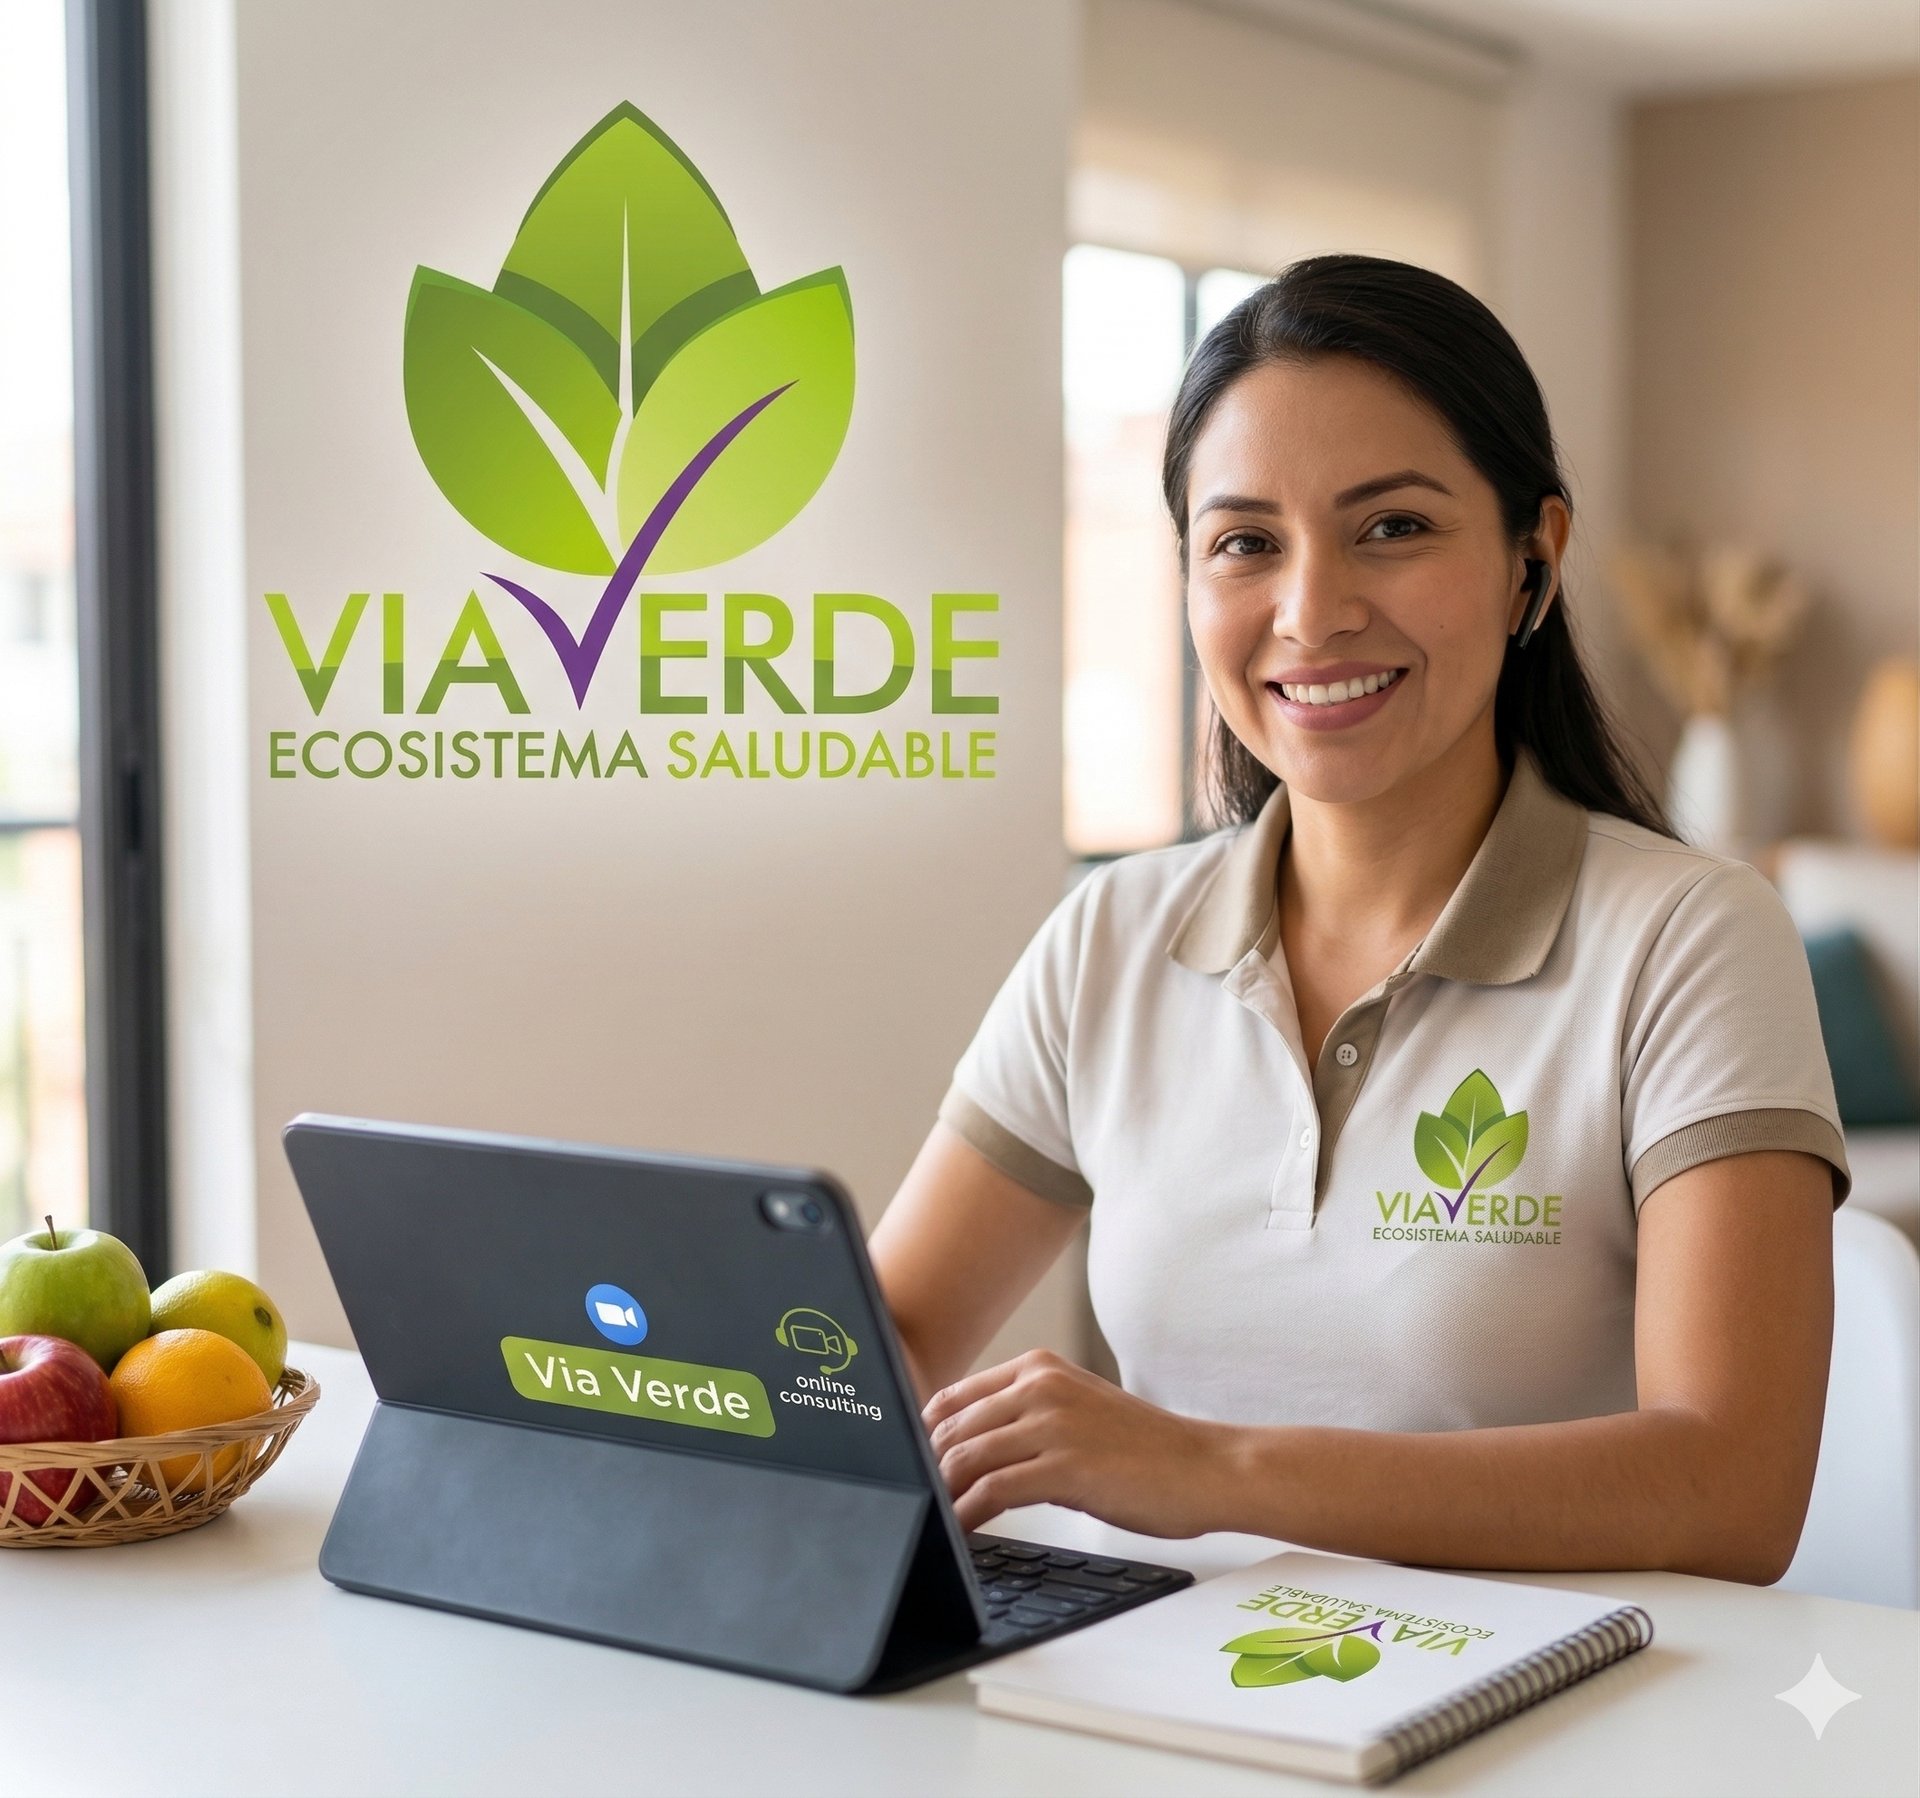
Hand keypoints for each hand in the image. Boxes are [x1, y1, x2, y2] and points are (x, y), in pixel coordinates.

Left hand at [922, 1348, 1236, 1535]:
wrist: (1204, 1467)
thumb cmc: (1144, 1449)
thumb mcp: (1078, 1410)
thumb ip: (1027, 1416)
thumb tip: (967, 1449)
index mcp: (1038, 1368)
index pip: (952, 1398)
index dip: (922, 1437)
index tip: (910, 1468)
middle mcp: (1040, 1386)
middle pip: (950, 1430)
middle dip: (926, 1471)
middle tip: (916, 1504)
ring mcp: (1051, 1424)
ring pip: (964, 1460)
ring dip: (940, 1497)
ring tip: (931, 1523)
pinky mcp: (1063, 1466)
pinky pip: (991, 1492)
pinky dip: (965, 1516)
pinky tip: (960, 1534)